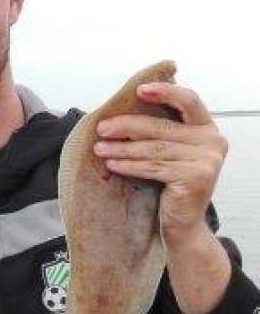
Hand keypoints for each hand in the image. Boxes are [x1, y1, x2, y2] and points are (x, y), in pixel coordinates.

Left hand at [93, 81, 228, 242]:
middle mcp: (212, 141)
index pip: (189, 101)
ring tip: (100, 148)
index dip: (165, 92)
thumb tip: (125, 110)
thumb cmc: (173, 186)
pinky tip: (113, 164)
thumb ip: (162, 130)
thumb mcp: (172, 152)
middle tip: (102, 128)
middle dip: (127, 126)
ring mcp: (206, 160)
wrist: (183, 224)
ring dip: (122, 148)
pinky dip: (129, 165)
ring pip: (154, 148)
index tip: (140, 89)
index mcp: (207, 128)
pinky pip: (153, 167)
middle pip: (162, 127)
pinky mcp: (195, 177)